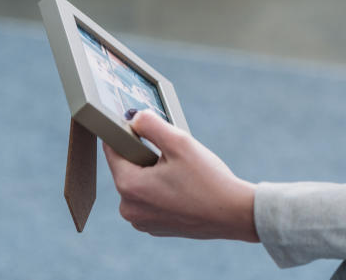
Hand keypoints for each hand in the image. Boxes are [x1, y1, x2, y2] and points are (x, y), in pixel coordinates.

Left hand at [103, 110, 259, 241]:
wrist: (233, 213)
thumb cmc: (208, 179)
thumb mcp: (180, 142)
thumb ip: (152, 124)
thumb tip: (135, 117)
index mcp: (129, 186)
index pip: (112, 150)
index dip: (125, 134)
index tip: (141, 127)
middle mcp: (129, 208)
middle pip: (127, 168)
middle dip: (145, 156)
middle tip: (172, 154)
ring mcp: (141, 221)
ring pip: (139, 185)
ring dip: (154, 174)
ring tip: (181, 172)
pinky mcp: (155, 228)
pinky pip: (150, 201)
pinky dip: (161, 191)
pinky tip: (183, 188)